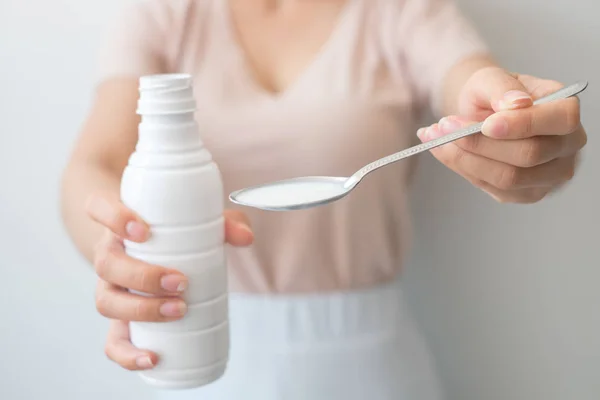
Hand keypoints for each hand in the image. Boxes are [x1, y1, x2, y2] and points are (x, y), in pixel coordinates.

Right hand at [85, 192, 253, 369]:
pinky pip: (112, 341)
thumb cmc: (176, 234)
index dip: (113, 217)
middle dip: (142, 276)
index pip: (98, 208)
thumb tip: (246, 238)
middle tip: (180, 281)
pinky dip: (127, 354)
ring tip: (179, 310)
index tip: (143, 230)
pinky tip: (152, 358)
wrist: (154, 255)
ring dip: (140, 310)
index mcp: (119, 222)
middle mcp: (108, 254)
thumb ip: (225, 224)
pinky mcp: (119, 320)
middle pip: (106, 264)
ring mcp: (110, 288)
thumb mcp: (199, 222)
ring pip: (107, 301)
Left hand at [417, 67, 586, 202]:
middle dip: (480, 143)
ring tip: (436, 137)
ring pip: (508, 178)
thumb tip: (515, 104)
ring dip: (464, 158)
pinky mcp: (526, 193)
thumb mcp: (491, 79)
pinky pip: (492, 187)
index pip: (560, 120)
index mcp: (566, 110)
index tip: (486, 124)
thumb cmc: (493, 94)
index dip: (522, 124)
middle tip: (442, 126)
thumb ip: (501, 88)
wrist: (483, 113)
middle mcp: (567, 146)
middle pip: (529, 155)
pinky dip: (463, 168)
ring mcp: (550, 175)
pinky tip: (445, 151)